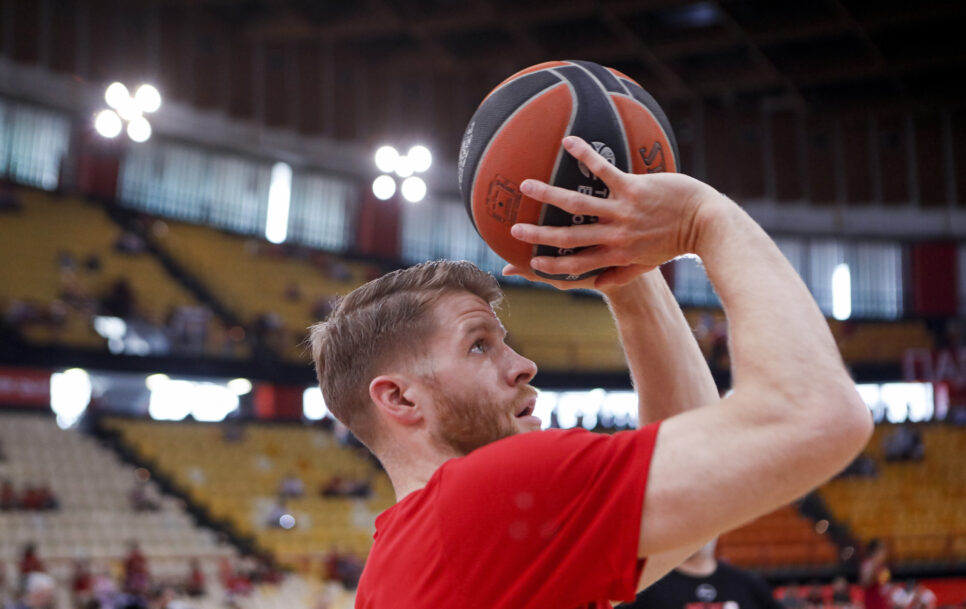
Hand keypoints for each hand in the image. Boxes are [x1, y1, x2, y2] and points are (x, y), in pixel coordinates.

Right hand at [507, 136, 722, 288]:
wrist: (705, 223)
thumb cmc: (676, 243)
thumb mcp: (647, 264)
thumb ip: (621, 273)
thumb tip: (598, 283)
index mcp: (616, 254)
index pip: (577, 263)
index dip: (553, 265)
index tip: (530, 263)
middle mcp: (615, 235)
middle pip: (569, 236)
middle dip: (539, 235)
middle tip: (514, 230)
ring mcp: (623, 210)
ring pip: (579, 204)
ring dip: (550, 194)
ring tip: (527, 185)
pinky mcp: (634, 187)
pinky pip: (603, 171)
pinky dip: (584, 156)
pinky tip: (568, 142)